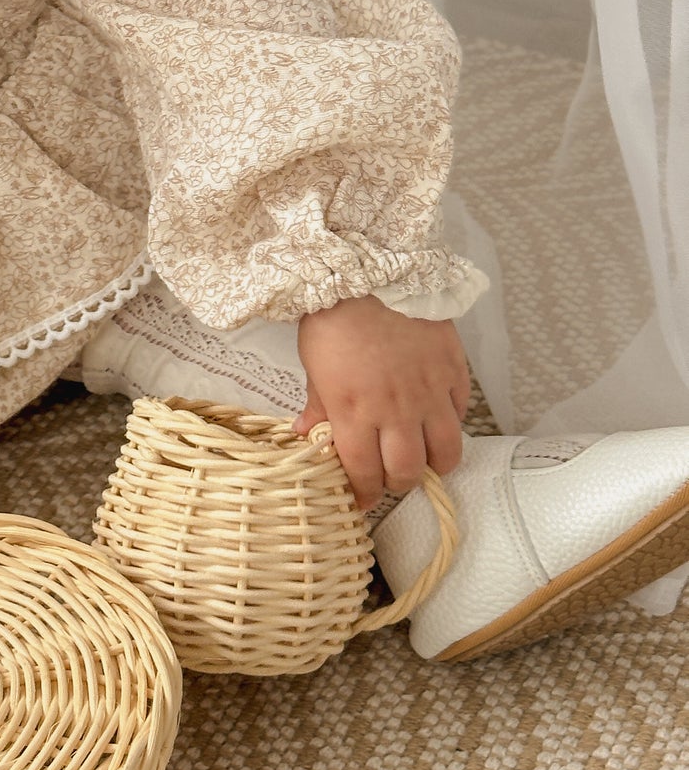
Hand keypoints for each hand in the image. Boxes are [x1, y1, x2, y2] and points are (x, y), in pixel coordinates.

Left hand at [294, 294, 470, 511]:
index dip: (362, 495)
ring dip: (432, 463)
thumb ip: (318, 407)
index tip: (360, 498)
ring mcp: (429, 392)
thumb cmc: (333, 317)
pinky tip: (435, 416)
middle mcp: (396, 410)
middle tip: (387, 475)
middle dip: (396, 483)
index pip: (364, 475)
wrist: (368, 272)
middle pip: (407, 473)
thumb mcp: (313, 366)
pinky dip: (449, 422)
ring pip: (445, 453)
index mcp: (354, 412)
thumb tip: (308, 435)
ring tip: (419, 456)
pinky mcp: (453, 371)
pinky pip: (460, 413)